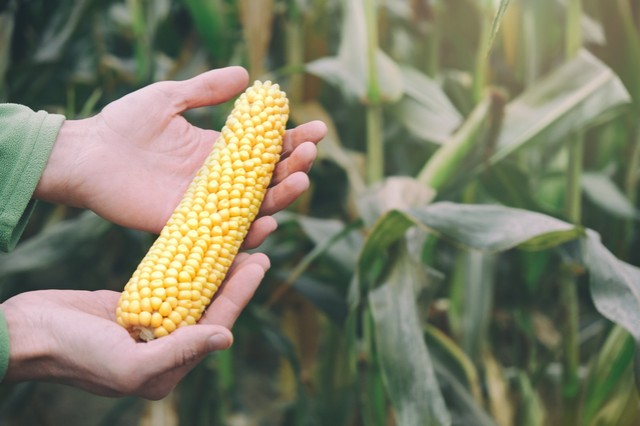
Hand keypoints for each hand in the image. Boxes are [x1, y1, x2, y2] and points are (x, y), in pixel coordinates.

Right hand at [1, 253, 269, 398]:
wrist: (27, 334)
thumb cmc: (74, 354)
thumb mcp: (129, 363)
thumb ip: (179, 352)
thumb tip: (227, 338)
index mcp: (170, 368)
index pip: (216, 324)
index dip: (241, 293)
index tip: (261, 261)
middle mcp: (166, 349)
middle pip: (211, 307)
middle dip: (236, 279)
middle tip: (259, 246)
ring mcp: (151, 327)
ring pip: (195, 294)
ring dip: (216, 270)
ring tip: (239, 243)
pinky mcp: (136, 306)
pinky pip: (172, 285)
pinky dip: (188, 266)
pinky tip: (202, 247)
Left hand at [34, 67, 326, 248]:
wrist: (88, 154)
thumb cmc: (124, 125)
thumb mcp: (169, 97)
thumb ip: (206, 89)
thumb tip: (246, 74)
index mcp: (220, 152)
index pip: (268, 148)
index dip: (295, 140)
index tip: (318, 129)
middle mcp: (220, 181)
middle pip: (270, 179)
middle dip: (295, 166)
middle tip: (308, 153)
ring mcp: (207, 205)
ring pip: (256, 207)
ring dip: (283, 197)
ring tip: (299, 179)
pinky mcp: (188, 225)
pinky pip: (226, 234)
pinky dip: (249, 232)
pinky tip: (268, 221)